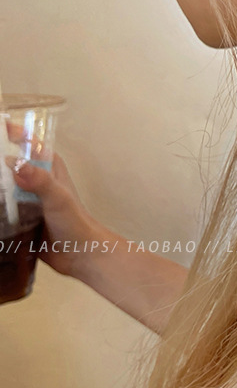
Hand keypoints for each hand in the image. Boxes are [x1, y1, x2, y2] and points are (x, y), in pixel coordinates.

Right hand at [4, 130, 100, 279]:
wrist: (78, 255)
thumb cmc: (74, 221)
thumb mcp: (57, 197)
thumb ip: (39, 180)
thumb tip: (14, 161)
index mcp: (49, 167)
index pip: (29, 142)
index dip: (12, 133)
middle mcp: (36, 179)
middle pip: (11, 163)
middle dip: (0, 161)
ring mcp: (27, 199)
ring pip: (5, 186)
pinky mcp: (20, 218)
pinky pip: (3, 208)